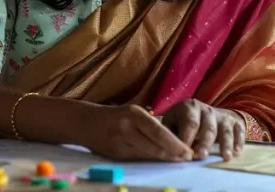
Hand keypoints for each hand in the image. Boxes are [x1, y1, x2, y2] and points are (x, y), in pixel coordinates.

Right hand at [77, 104, 192, 161]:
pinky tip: (159, 161)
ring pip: (147, 156)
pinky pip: (137, 159)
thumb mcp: (133, 111)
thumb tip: (174, 140)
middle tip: (187, 158)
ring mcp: (120, 143)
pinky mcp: (115, 155)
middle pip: (154, 147)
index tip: (188, 152)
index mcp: (134, 114)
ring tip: (177, 160)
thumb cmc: (115, 115)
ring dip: (163, 159)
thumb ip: (151, 124)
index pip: (159, 132)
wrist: (86, 123)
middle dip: (172, 155)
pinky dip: (150, 161)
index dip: (175, 145)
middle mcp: (127, 128)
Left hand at [161, 99, 245, 160]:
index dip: (187, 138)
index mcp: (189, 107)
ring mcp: (222, 115)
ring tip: (225, 157)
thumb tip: (169, 153)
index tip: (185, 154)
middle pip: (207, 127)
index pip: (190, 123)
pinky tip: (237, 152)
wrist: (204, 113)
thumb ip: (170, 136)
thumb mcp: (172, 124)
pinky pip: (238, 131)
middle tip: (201, 156)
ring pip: (224, 130)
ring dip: (225, 144)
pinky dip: (238, 141)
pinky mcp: (234, 122)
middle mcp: (206, 109)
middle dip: (205, 143)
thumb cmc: (183, 123)